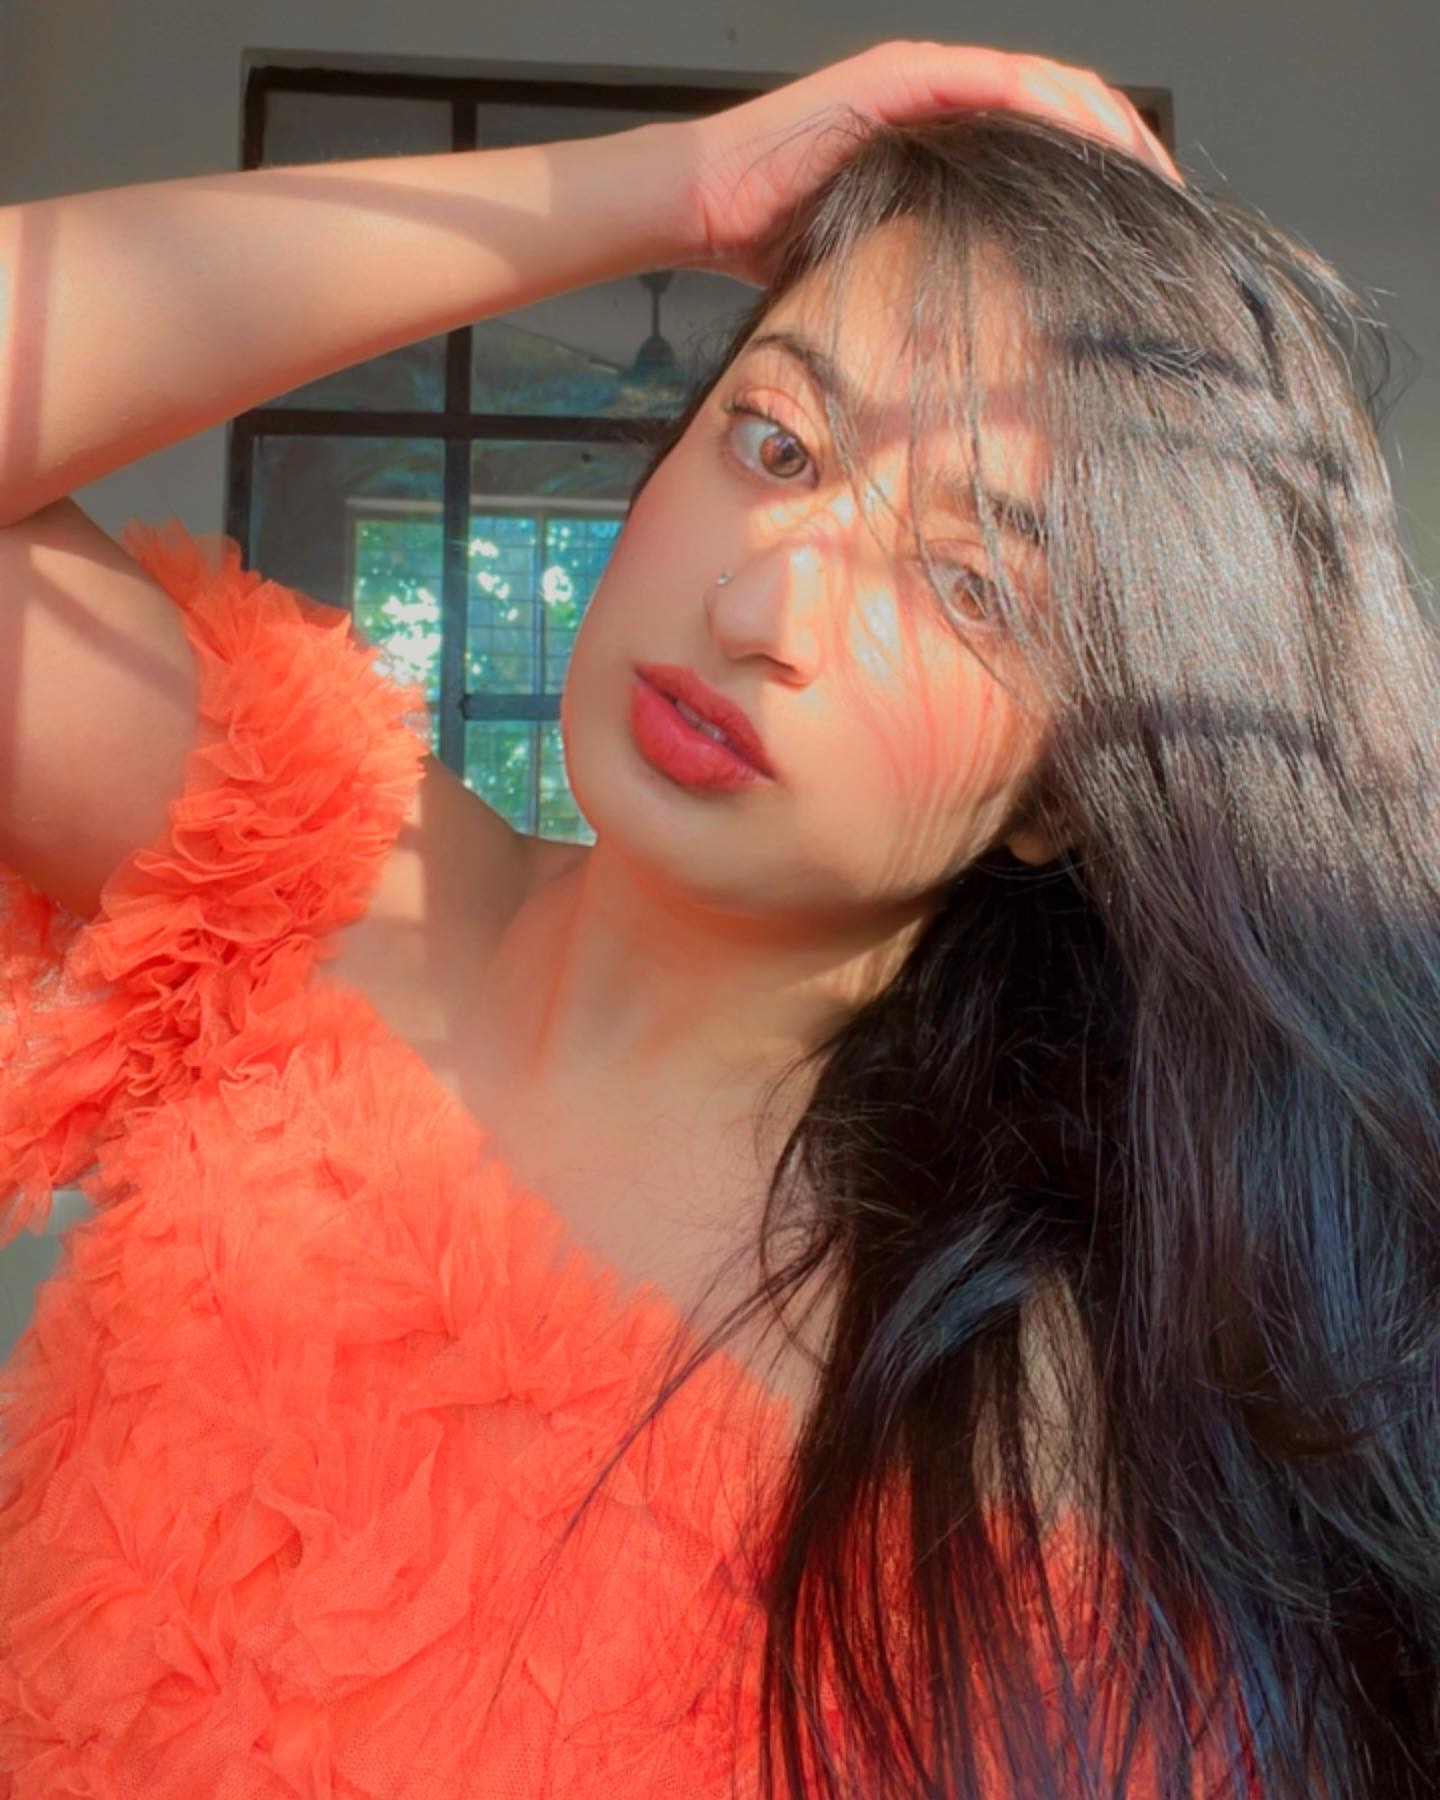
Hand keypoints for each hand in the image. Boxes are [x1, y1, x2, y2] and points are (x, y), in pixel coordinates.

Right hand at [669, 39, 1181, 285]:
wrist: (707, 207)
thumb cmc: (775, 243)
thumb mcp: (883, 265)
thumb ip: (941, 271)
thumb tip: (999, 335)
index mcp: (945, 145)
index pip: (1047, 151)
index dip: (1105, 183)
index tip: (1147, 232)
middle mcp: (944, 102)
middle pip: (1064, 115)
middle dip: (1127, 156)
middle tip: (1173, 207)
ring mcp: (929, 80)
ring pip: (1049, 91)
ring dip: (1111, 130)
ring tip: (1154, 176)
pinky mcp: (908, 76)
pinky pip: (1006, 84)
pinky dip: (1060, 110)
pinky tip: (1101, 144)